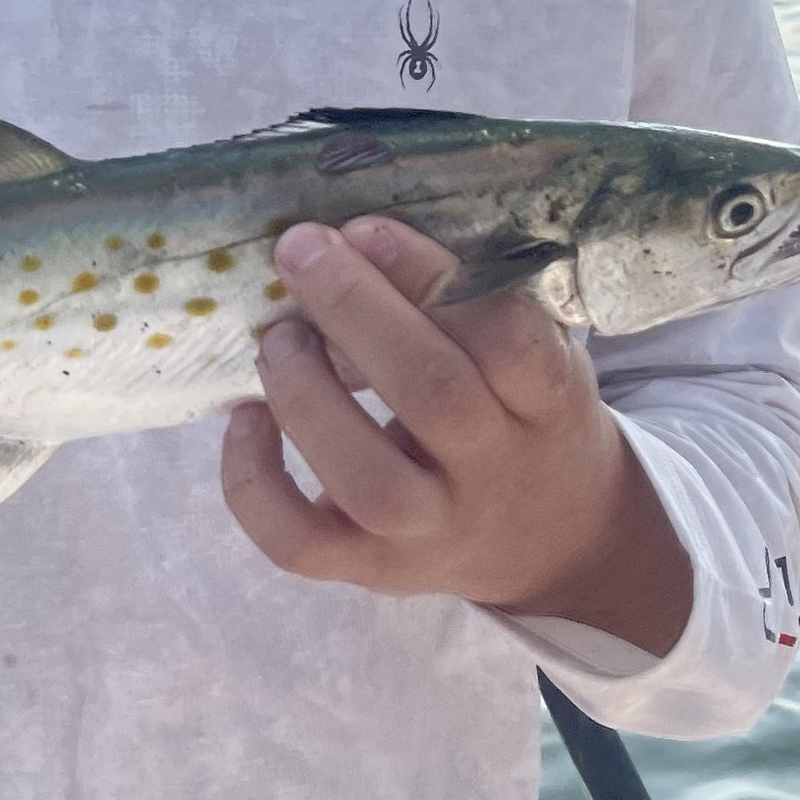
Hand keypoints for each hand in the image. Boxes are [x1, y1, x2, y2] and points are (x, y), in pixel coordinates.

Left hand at [220, 215, 693, 653]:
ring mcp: (432, 532)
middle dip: (354, 309)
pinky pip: (299, 544)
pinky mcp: (373, 570)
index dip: (433, 280)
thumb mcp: (538, 354)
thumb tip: (356, 234)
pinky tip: (245, 419)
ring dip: (305, 393)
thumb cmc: (525, 415)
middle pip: (433, 395)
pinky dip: (253, 483)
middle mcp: (495, 474)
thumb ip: (471, 302)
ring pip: (364, 480)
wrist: (553, 542)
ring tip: (278, 337)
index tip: (367, 228)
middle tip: (301, 250)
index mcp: (549, 406)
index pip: (511, 343)